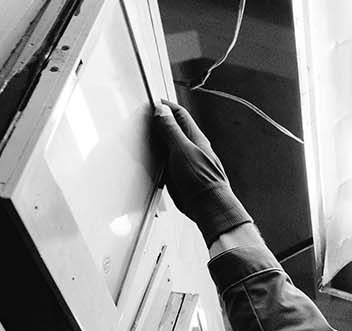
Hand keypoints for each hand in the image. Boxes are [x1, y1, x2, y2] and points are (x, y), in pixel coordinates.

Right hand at [153, 99, 253, 241]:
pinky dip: (156, 158)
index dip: (165, 106)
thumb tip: (162, 111)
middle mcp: (190, 147)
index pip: (179, 114)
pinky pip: (165, 162)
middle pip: (172, 128)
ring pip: (167, 146)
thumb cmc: (202, 181)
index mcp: (195, 137)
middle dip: (158, 122)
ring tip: (144, 136)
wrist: (207, 207)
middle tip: (143, 118)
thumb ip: (171, 131)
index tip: (151, 102)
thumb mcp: (182, 150)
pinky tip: (150, 159)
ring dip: (156, 141)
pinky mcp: (179, 175)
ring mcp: (185, 161)